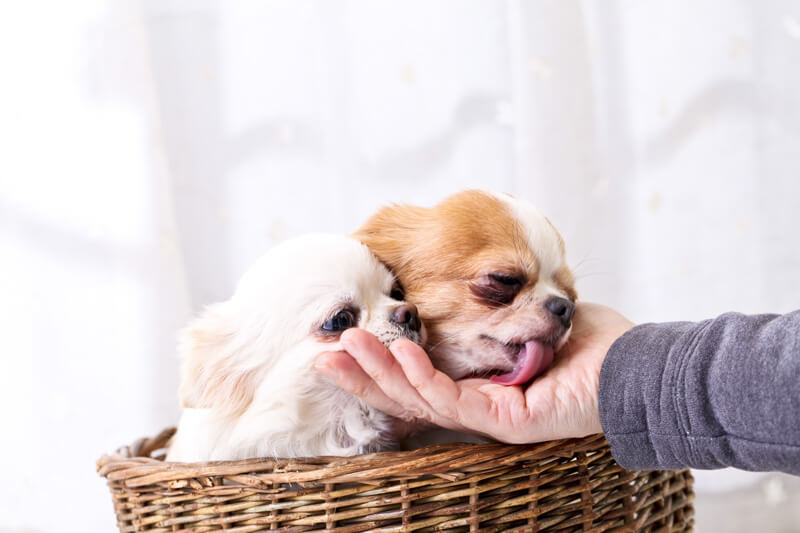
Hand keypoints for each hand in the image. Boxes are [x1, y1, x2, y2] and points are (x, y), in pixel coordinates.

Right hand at [315, 302, 634, 443]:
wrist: (636, 367)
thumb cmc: (591, 343)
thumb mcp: (532, 315)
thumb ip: (500, 308)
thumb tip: (476, 280)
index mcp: (480, 380)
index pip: (420, 376)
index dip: (382, 362)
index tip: (349, 340)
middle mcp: (478, 401)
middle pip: (406, 394)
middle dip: (363, 373)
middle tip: (323, 353)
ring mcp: (488, 415)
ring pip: (418, 399)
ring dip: (378, 373)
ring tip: (342, 350)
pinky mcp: (504, 420)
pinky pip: (451, 399)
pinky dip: (420, 377)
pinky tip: (397, 355)